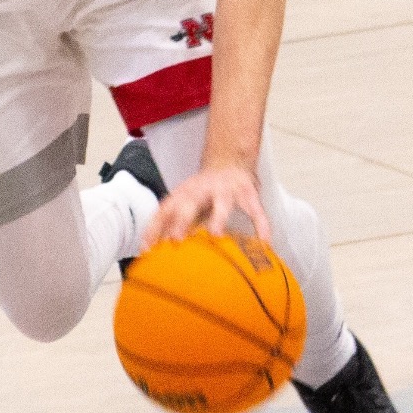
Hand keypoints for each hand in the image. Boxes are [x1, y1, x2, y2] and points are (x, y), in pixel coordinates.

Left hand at [142, 163, 269, 246]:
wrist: (230, 160)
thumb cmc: (202, 192)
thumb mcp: (184, 204)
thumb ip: (170, 225)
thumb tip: (149, 252)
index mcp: (183, 194)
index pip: (165, 210)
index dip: (155, 228)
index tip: (148, 249)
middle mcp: (202, 190)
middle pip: (190, 202)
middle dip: (182, 220)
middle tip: (176, 239)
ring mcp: (227, 190)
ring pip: (222, 203)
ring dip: (218, 218)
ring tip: (216, 235)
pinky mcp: (248, 193)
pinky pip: (256, 210)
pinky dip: (261, 225)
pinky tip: (264, 243)